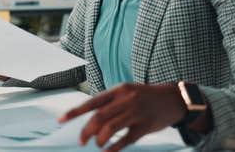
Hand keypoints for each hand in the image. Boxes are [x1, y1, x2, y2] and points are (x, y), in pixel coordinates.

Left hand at [58, 83, 185, 151]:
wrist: (174, 99)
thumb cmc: (145, 97)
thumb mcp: (127, 92)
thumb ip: (110, 102)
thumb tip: (89, 119)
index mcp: (118, 90)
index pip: (91, 102)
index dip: (74, 112)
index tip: (60, 120)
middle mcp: (126, 99)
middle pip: (98, 117)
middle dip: (86, 131)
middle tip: (81, 141)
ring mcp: (136, 112)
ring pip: (110, 129)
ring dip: (99, 140)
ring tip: (97, 145)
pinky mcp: (145, 126)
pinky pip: (125, 139)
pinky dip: (113, 147)